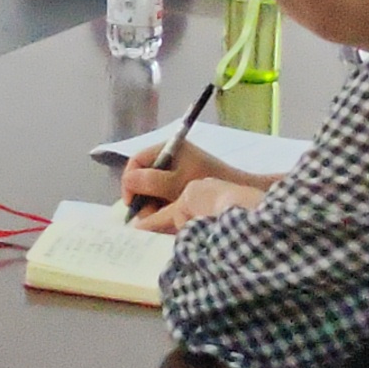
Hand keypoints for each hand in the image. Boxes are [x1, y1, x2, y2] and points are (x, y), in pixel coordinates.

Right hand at [123, 171, 267, 236]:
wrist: (240, 193)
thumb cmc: (208, 184)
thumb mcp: (177, 183)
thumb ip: (151, 182)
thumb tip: (128, 181)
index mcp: (169, 148)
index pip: (136, 161)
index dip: (130, 182)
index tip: (132, 204)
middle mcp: (170, 157)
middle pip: (142, 178)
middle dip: (143, 198)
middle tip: (150, 217)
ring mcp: (176, 172)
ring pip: (152, 191)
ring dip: (153, 206)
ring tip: (162, 220)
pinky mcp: (182, 186)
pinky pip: (163, 197)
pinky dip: (164, 208)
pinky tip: (170, 219)